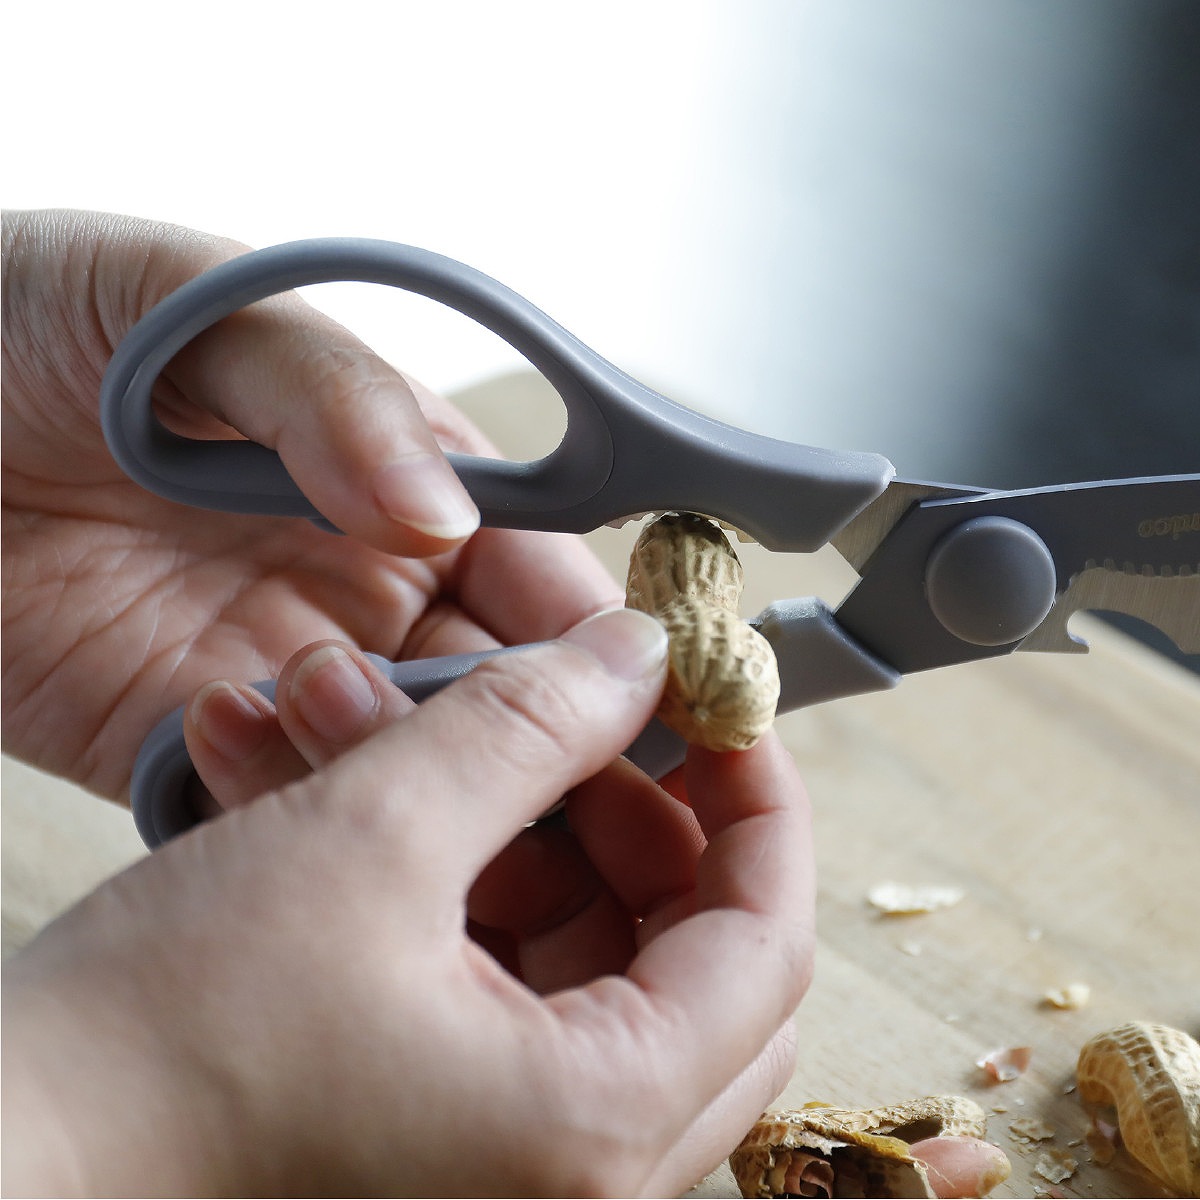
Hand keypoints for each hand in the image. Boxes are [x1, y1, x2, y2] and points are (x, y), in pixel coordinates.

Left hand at [1, 209, 621, 798]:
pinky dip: (291, 816)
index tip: (635, 681)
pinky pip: (270, 805)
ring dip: (403, 778)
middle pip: (493, 689)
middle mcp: (358, 583)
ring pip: (399, 766)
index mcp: (395, 476)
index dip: (593, 627)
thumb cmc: (22, 318)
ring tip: (339, 725)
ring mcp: (277, 669)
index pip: (539, 568)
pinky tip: (253, 768)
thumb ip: (337, 395)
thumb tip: (447, 512)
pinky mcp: (178, 742)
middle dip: (527, 733)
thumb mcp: (199, 303)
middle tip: (528, 762)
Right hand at [2, 609, 815, 1196]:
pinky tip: (366, 791)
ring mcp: (509, 1163)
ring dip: (518, 827)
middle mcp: (574, 1174)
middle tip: (572, 710)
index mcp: (595, 1126)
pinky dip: (464, 883)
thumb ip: (525, 726)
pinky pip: (505, 985)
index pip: (766, 939)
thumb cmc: (158, 1044)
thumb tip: (634, 654)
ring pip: (587, 959)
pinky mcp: (442, 1134)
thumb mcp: (367, 837)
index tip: (718, 704)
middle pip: (689, 953)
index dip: (757, 799)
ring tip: (413, 725)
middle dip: (631, 808)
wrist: (6, 1171)